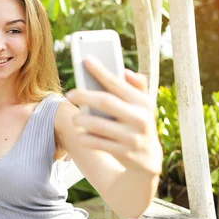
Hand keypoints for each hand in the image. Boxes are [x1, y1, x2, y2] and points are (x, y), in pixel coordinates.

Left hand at [66, 56, 162, 175]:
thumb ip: (137, 86)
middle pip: (104, 102)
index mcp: (143, 103)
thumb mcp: (143, 105)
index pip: (117, 83)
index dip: (100, 70)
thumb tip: (126, 71)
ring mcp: (132, 137)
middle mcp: (140, 119)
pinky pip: (97, 143)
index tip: (85, 59)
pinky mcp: (124, 153)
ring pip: (97, 124)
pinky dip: (85, 137)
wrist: (148, 159)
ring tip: (75, 118)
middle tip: (69, 94)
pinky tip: (81, 134)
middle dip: (84, 96)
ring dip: (81, 120)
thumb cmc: (139, 123)